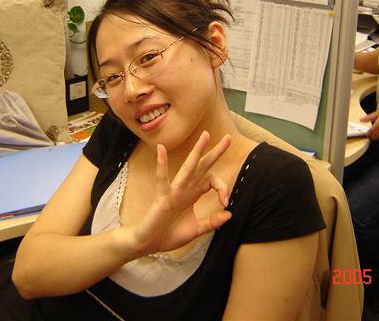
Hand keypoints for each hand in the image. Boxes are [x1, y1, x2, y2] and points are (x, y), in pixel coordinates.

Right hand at [129, 131, 232, 256]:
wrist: (149, 244)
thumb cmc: (169, 235)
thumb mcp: (196, 230)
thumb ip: (211, 222)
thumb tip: (229, 214)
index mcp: (192, 194)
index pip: (211, 181)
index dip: (222, 188)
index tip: (226, 202)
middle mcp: (185, 189)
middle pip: (203, 166)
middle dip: (216, 152)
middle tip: (229, 137)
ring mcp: (174, 191)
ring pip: (188, 167)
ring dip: (197, 151)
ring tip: (206, 135)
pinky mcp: (162, 197)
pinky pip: (162, 179)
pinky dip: (161, 164)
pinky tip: (161, 149)